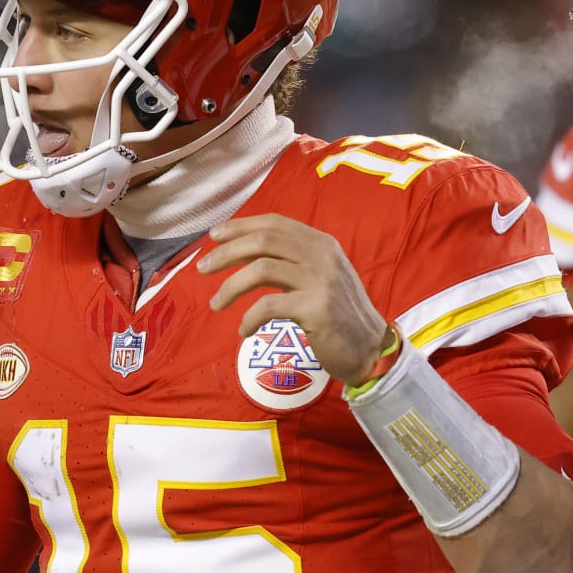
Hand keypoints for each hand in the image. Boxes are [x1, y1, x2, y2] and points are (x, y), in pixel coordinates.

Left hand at [199, 214, 389, 383]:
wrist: (370, 349)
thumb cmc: (340, 316)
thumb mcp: (320, 277)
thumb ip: (292, 262)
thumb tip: (244, 253)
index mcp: (321, 243)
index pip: (274, 223)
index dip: (240, 226)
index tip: (214, 236)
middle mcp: (322, 255)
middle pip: (262, 241)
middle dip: (225, 253)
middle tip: (202, 269)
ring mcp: (321, 280)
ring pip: (261, 269)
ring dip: (230, 286)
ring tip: (216, 304)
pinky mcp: (317, 308)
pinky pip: (268, 306)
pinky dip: (249, 317)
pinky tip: (244, 330)